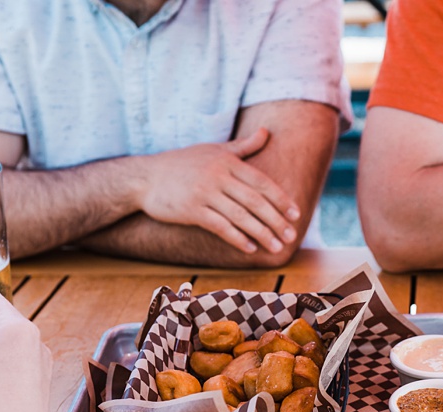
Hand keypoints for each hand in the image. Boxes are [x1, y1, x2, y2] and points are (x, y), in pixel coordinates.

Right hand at [136, 127, 300, 253]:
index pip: (261, 182)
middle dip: (276, 220)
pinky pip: (219, 226)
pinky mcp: (191, 210)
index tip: (296, 214)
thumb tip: (266, 132)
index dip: (281, 199)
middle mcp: (218, 175)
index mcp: (227, 161)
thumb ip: (243, 146)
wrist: (146, 177)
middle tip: (291, 236)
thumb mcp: (214, 150)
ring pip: (240, 216)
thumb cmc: (183, 163)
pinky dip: (236, 238)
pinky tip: (249, 248)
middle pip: (255, 201)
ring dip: (261, 233)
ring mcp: (204, 193)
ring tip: (276, 247)